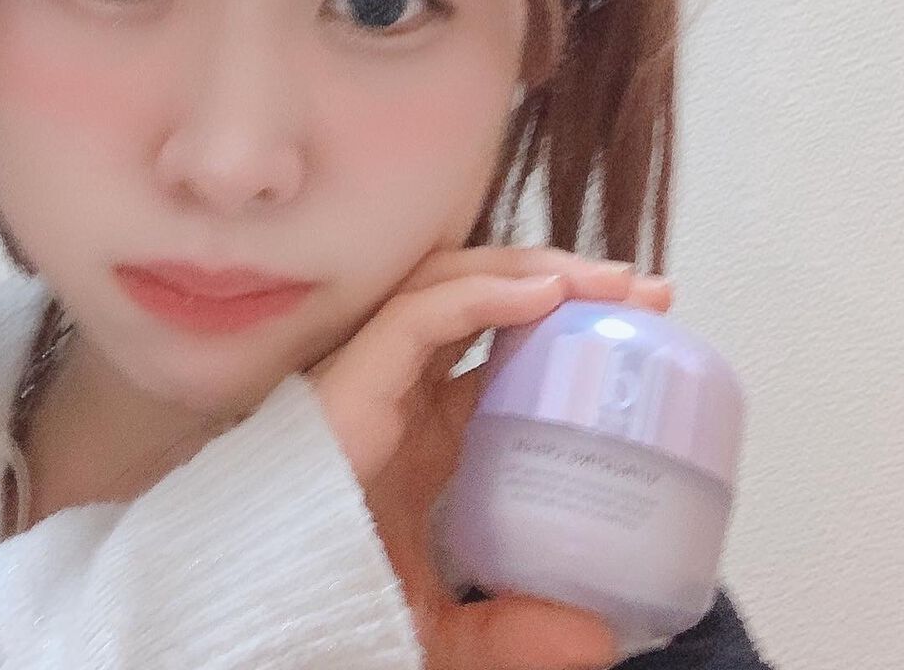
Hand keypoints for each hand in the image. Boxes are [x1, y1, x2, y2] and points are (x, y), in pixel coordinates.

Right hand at [307, 246, 672, 669]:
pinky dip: (485, 296)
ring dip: (534, 271)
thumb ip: (514, 633)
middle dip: (564, 282)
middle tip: (643, 290)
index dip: (570, 332)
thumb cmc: (335, 602)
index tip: (645, 330)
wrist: (258, 612)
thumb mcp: (446, 630)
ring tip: (607, 278)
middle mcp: (404, 387)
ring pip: (455, 286)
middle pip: (487, 302)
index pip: (505, 354)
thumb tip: (598, 638)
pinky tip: (546, 294)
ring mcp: (376, 374)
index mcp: (428, 431)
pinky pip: (421, 313)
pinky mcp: (354, 377)